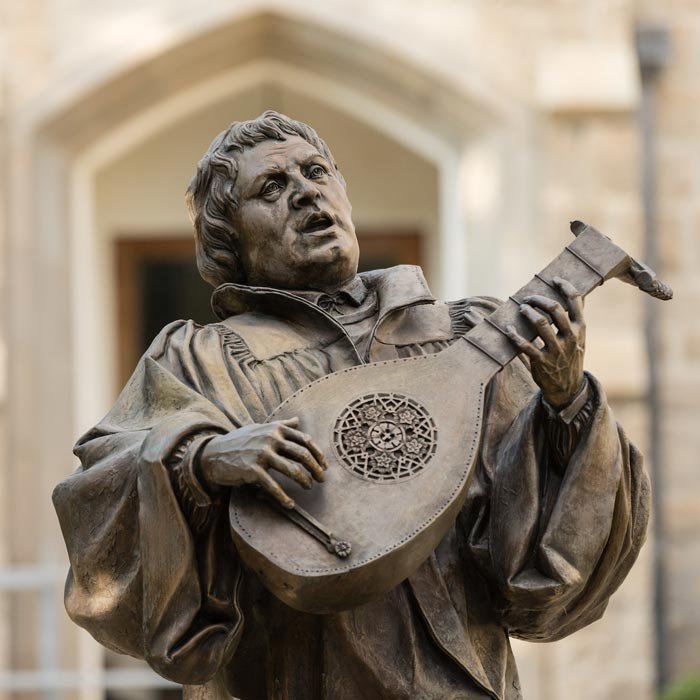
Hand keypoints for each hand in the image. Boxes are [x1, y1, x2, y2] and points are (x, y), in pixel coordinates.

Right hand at [199, 417, 326, 508]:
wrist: (213, 453)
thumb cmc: (240, 441)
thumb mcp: (261, 428)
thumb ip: (281, 424)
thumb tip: (297, 420)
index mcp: (276, 428)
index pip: (305, 440)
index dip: (318, 454)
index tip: (324, 465)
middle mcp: (271, 439)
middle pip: (303, 455)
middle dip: (316, 469)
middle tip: (321, 479)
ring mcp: (261, 454)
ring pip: (292, 470)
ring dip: (305, 481)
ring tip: (309, 487)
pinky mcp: (252, 470)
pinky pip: (274, 486)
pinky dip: (284, 497)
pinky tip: (290, 504)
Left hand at [505, 277, 585, 407]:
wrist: (568, 388)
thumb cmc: (570, 357)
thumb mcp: (579, 338)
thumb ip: (575, 319)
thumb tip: (575, 295)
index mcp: (581, 329)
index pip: (576, 301)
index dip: (565, 286)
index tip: (554, 279)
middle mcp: (570, 337)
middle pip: (555, 309)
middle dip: (539, 299)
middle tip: (529, 298)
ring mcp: (556, 350)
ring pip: (540, 323)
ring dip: (527, 312)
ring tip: (521, 308)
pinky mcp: (541, 362)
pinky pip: (524, 346)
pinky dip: (514, 335)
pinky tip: (507, 329)